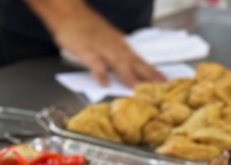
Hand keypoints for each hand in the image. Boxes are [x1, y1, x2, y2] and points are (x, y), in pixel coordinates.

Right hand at [37, 3, 164, 86]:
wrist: (68, 11)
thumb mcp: (104, 37)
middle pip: (133, 61)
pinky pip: (95, 64)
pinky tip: (106, 84)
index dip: (150, 69)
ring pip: (118, 62)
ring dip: (128, 75)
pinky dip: (101, 73)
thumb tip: (124, 67)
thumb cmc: (84, 25)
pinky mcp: (87, 50)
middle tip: (160, 84)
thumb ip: (114, 51)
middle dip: (147, 73)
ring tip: (136, 87)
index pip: (138, 58)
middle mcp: (113, 45)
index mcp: (118, 43)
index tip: (163, 79)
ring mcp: (101, 47)